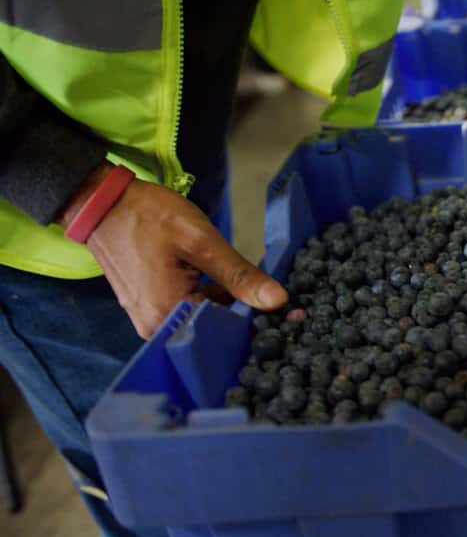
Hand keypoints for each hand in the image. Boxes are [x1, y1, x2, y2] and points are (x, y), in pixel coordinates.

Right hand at [59, 163, 287, 337]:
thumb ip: (239, 275)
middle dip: (248, 316)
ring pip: (204, 320)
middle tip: (283, 303)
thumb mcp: (201, 242)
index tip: (294, 316)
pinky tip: (230, 287)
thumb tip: (278, 301)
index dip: (262, 323)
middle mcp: (157, 328)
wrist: (101, 203)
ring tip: (258, 292)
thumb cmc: (149, 217)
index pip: (227, 332)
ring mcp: (150, 320)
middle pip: (216, 330)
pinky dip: (212, 301)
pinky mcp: (149, 308)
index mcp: (169, 315)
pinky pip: (190, 312)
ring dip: (231, 307)